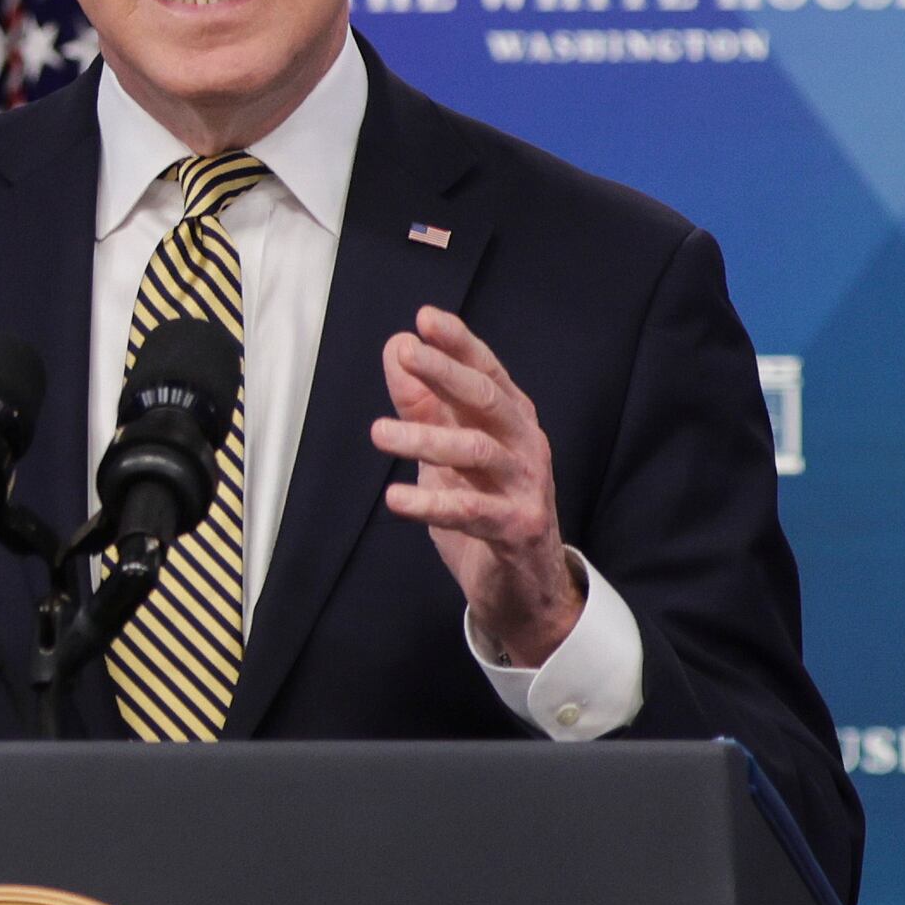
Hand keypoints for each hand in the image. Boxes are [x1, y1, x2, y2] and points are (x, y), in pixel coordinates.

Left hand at [373, 306, 581, 666]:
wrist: (523, 586)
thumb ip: (424, 404)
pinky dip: (432, 504)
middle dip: (449, 373)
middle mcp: (525, 446)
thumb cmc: (484, 507)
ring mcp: (526, 487)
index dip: (460, 344)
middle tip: (409, 354)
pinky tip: (396, 499)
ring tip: (378, 433)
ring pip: (478, 453)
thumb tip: (398, 348)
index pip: (487, 372)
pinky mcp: (518, 529)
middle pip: (490, 401)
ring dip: (426, 439)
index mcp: (510, 422)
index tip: (425, 319)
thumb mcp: (447, 453)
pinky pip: (472, 513)